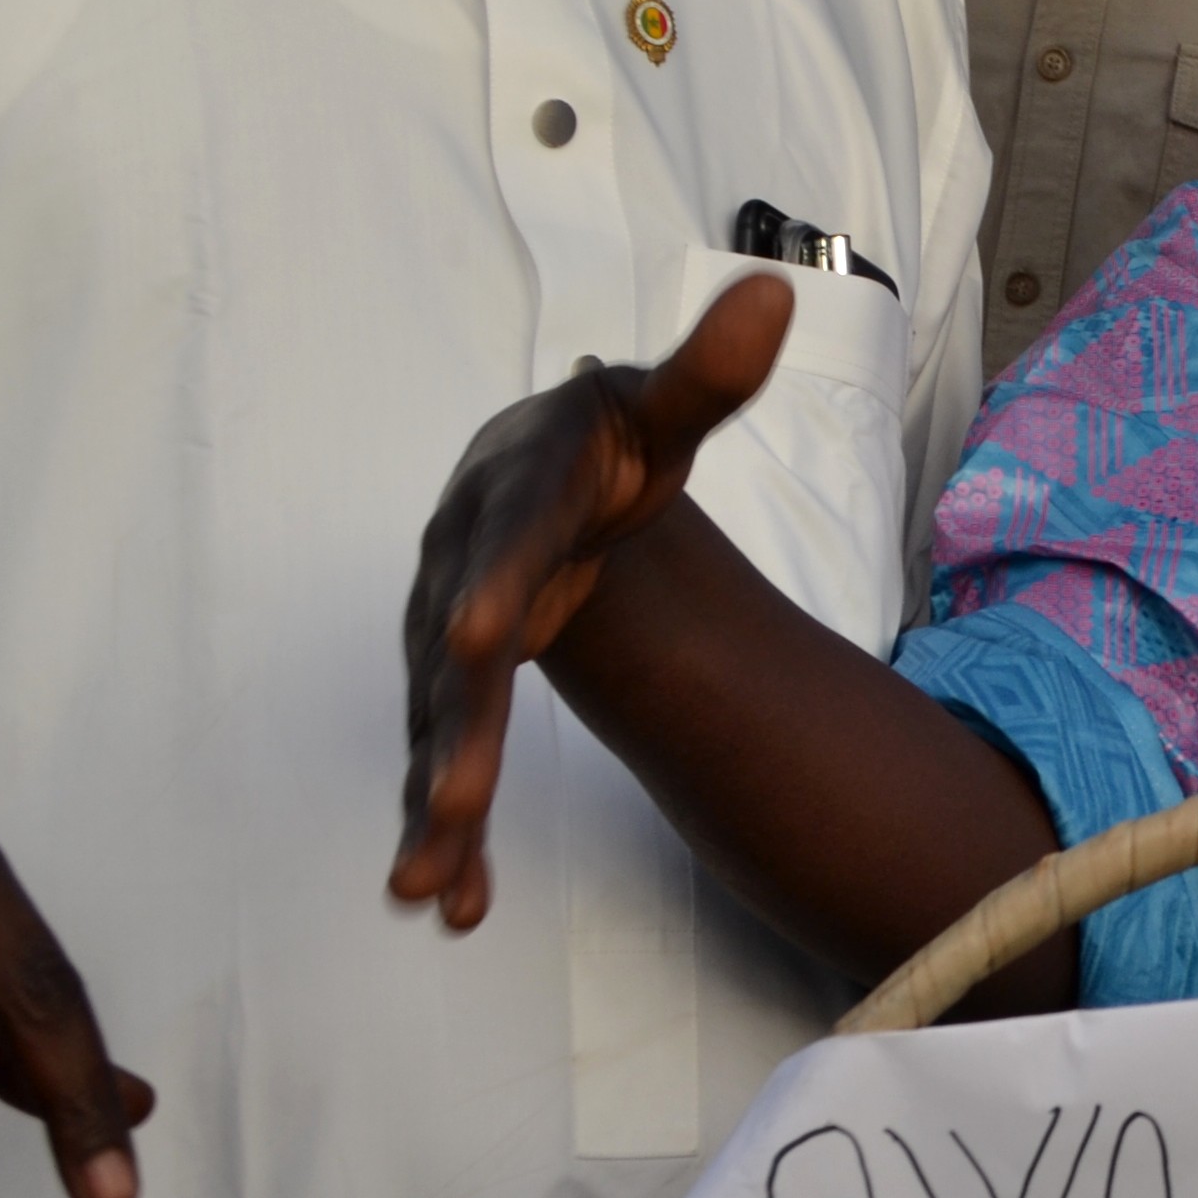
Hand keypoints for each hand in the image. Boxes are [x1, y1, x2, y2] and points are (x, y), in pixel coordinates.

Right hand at [392, 276, 787, 929]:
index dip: (491, 584)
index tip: (475, 637)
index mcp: (518, 498)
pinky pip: (446, 765)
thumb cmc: (602, 446)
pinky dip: (450, 835)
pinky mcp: (451, 696)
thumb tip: (774, 293)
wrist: (535, 473)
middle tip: (453, 799)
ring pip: (437, 727)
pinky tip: (451, 905)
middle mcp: (463, 572)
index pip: (508, 540)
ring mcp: (446, 642)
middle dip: (457, 730)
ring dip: (434, 802)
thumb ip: (706, 375)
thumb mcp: (653, 409)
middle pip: (455, 659)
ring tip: (423, 878)